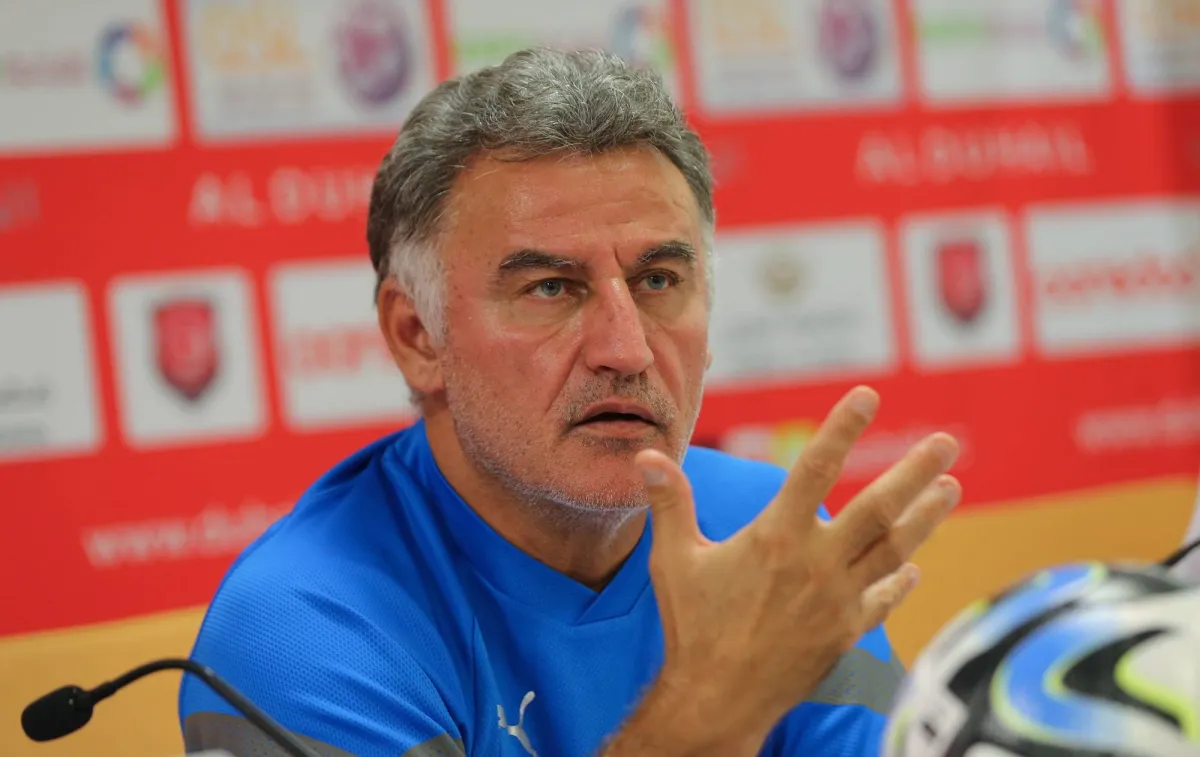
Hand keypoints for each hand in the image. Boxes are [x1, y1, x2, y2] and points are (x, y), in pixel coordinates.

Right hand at [635, 386, 960, 741]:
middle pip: (877, 508)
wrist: (716, 700)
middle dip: (915, 472)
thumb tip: (646, 454)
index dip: (843, 428)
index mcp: (775, 537)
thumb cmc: (692, 628)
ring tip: (951, 488)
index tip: (868, 395)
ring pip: (893, 549)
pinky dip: (900, 581)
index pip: (815, 468)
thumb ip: (669, 502)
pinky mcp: (845, 633)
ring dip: (925, 517)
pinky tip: (915, 568)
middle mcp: (816, 564)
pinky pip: (882, 599)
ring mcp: (837, 600)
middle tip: (946, 443)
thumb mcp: (673, 560)